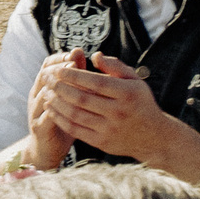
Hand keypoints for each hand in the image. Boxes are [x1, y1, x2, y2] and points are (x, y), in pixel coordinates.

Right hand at [23, 50, 85, 168]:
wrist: (48, 149)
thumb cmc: (65, 120)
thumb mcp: (71, 98)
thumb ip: (77, 78)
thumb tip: (82, 54)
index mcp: (43, 85)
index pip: (47, 63)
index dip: (60, 57)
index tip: (76, 53)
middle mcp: (36, 95)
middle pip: (44, 75)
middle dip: (60, 68)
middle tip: (75, 64)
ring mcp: (35, 111)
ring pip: (44, 94)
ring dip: (59, 87)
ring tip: (75, 82)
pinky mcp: (38, 127)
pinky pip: (46, 116)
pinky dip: (58, 110)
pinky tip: (72, 106)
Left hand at [41, 51, 173, 162]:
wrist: (154, 137)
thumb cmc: (141, 104)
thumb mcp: (136, 81)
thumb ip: (115, 66)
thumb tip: (95, 55)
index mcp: (127, 93)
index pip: (95, 82)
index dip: (74, 75)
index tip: (58, 69)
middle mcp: (118, 112)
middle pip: (82, 98)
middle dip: (60, 87)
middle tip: (47, 78)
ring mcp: (110, 129)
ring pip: (76, 115)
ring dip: (57, 102)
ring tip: (45, 91)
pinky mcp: (102, 142)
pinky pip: (75, 130)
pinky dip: (60, 119)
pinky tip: (52, 109)